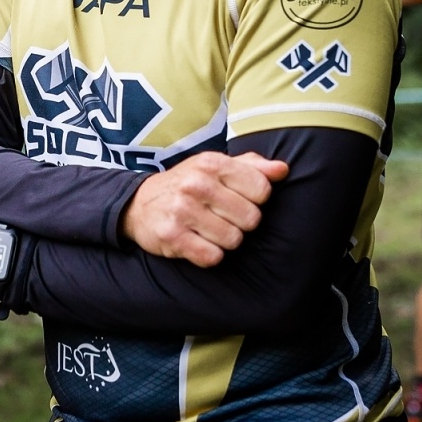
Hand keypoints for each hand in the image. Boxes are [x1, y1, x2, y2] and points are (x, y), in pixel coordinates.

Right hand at [120, 151, 288, 267]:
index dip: (255, 199)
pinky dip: (209, 255)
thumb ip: (252, 167)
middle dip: (241, 222)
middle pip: (251, 218)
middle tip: (223, 217)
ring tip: (209, 229)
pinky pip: (212, 257)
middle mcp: (196, 184)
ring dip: (225, 240)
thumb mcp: (216, 167)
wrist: (139, 204)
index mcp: (212, 163)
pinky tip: (198, 243)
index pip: (262, 189)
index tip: (240, 199)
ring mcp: (182, 211)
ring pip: (233, 240)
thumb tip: (283, 170)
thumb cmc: (188, 184)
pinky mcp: (172, 236)